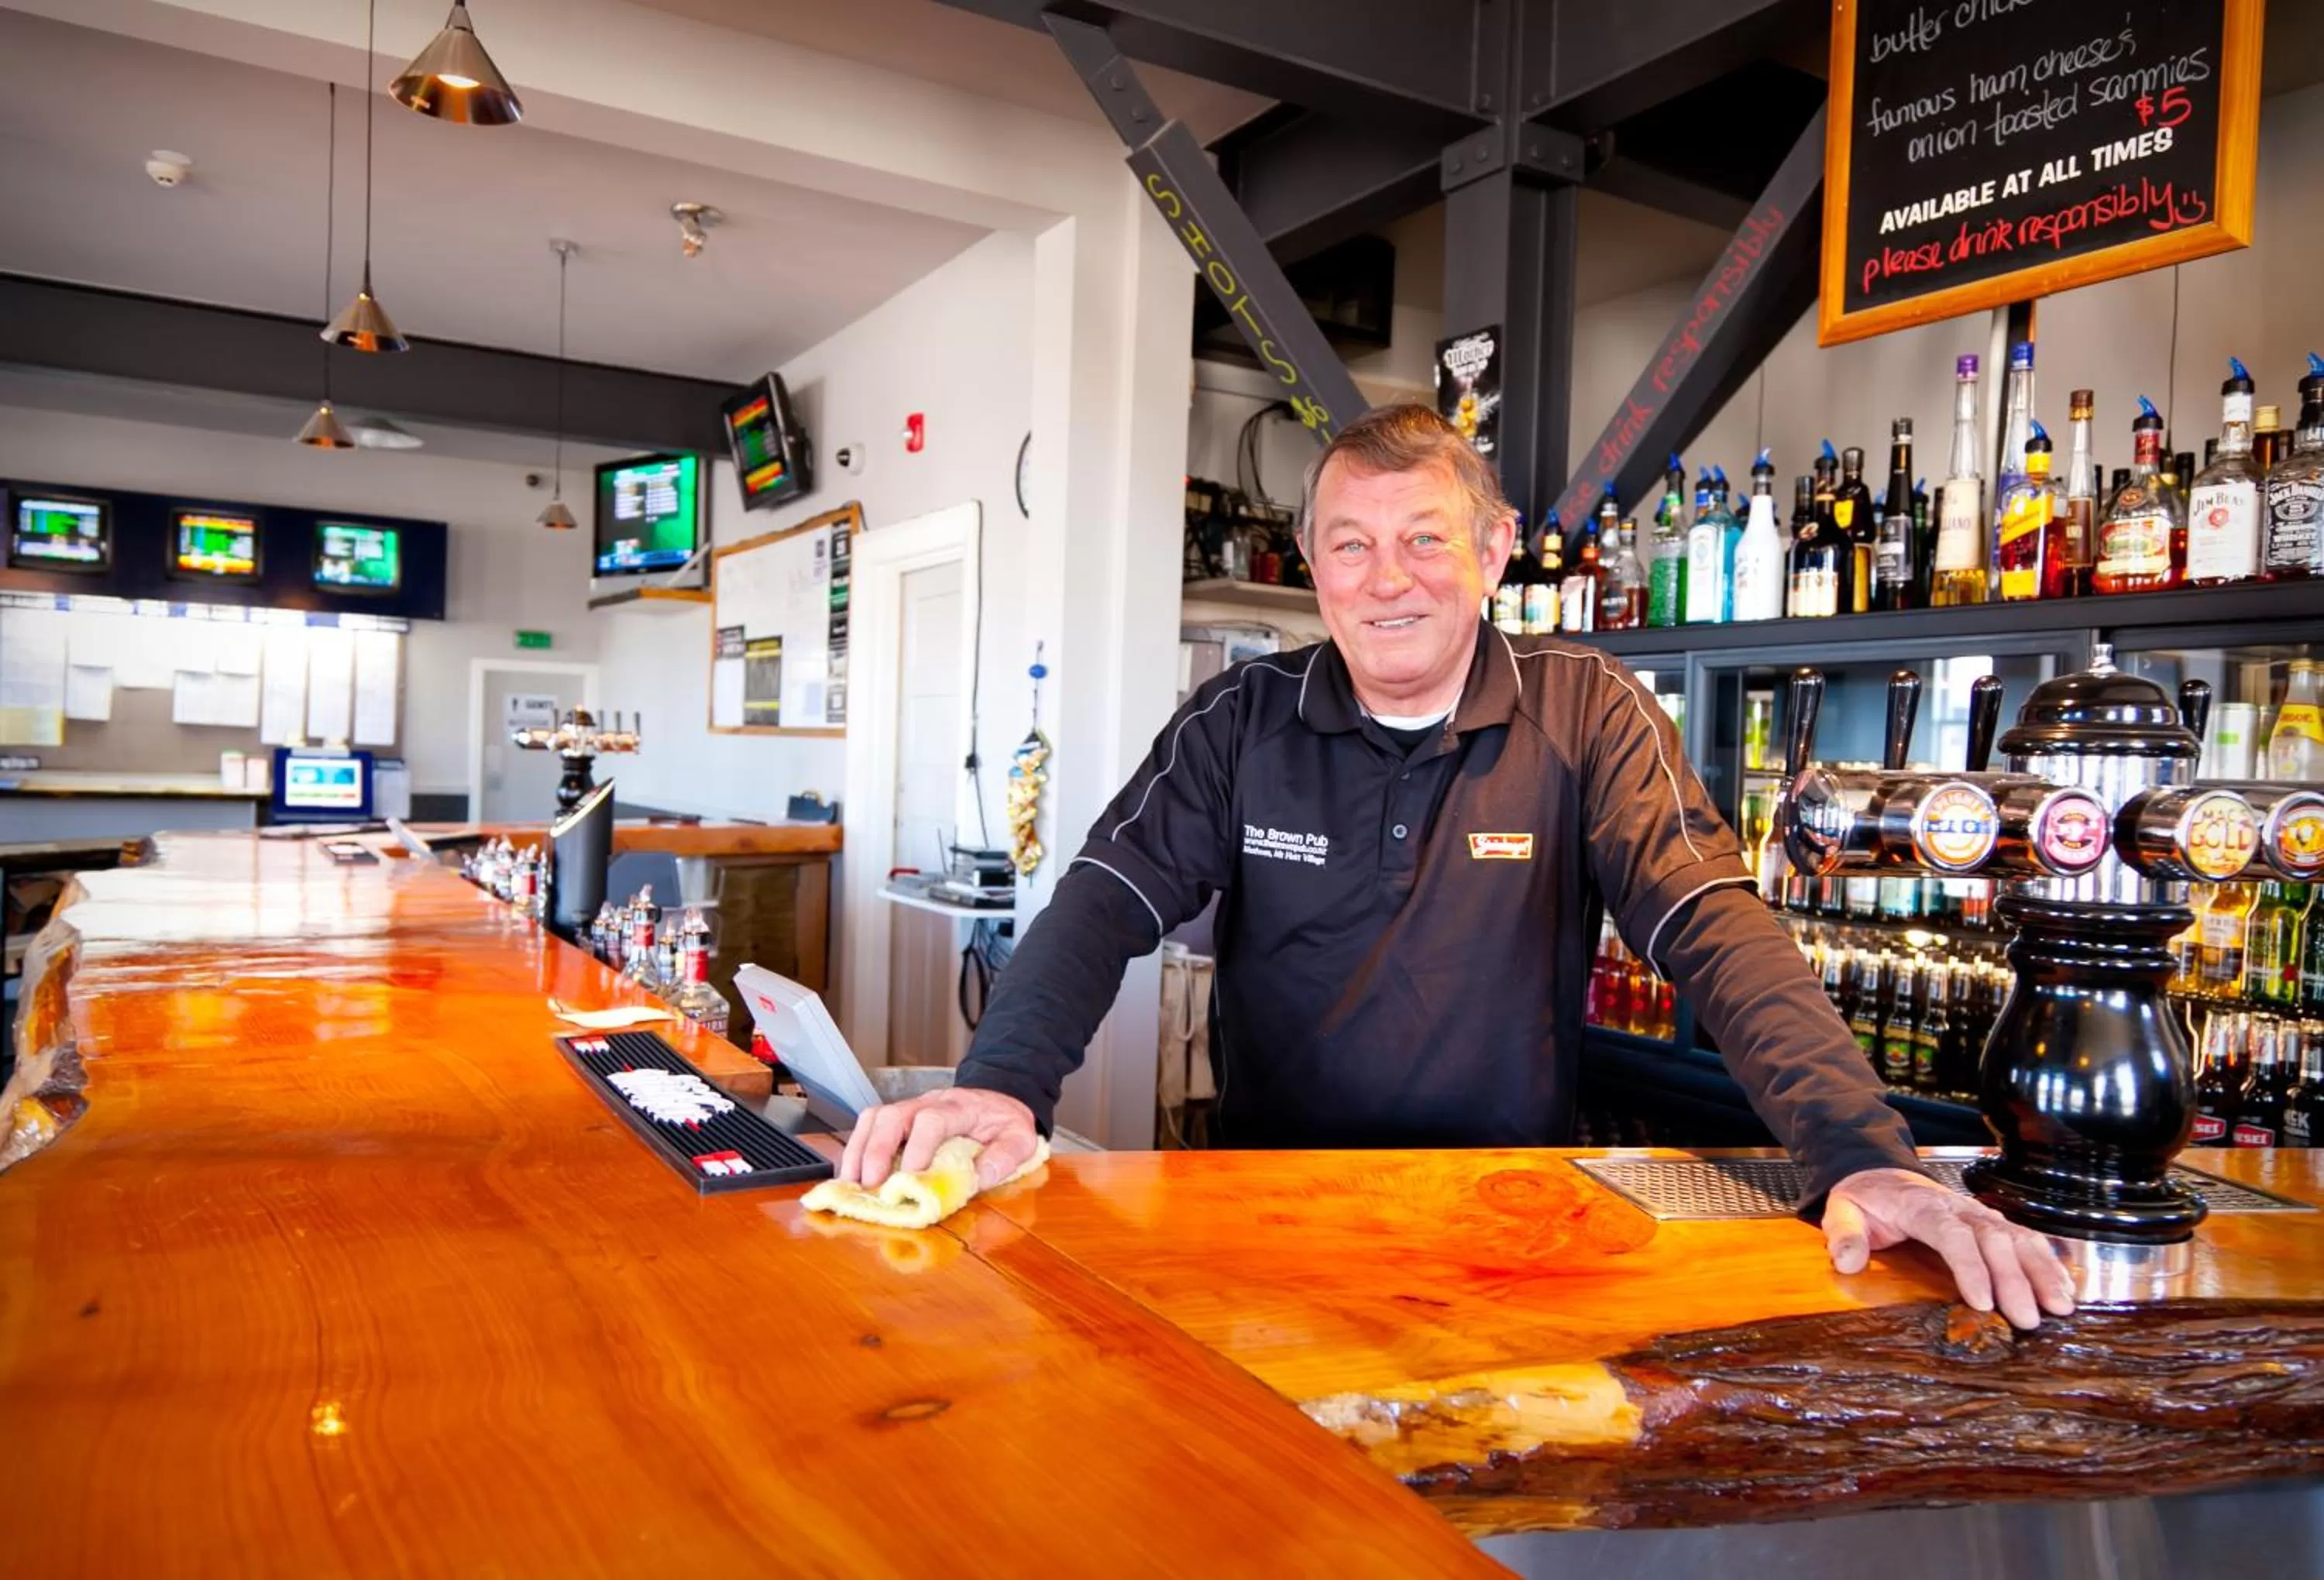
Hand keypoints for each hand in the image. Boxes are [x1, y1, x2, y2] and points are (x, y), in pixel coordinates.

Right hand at [838, 1086, 1038, 1190]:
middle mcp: (928, 1103)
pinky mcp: (898, 1118)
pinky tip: (851, 1175)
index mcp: (960, 1108)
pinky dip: (855, 1150)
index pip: (932, 1120)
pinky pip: (868, 1126)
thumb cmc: (1005, 1122)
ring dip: (858, 1151)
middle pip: (891, 1115)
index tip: (911, 1176)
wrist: (998, 1098)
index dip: (918, 1147)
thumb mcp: (1021, 1139)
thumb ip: (1004, 1158)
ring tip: (851, 1184)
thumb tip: (978, 1179)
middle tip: (870, 1185)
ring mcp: (909, 1108)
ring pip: (873, 1118)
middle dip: (876, 1151)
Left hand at [1822, 1167, 2076, 1329]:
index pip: (1951, 1234)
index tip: (1982, 1301)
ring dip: (2042, 1271)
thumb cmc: (1866, 1199)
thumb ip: (1843, 1234)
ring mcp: (1981, 1214)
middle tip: (2028, 1319)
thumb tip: (1848, 1262)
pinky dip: (2048, 1263)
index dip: (1970, 1266)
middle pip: (1994, 1240)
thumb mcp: (1841, 1211)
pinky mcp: (1994, 1224)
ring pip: (2018, 1238)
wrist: (1881, 1174)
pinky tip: (2065, 1289)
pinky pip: (2027, 1239)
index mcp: (1922, 1206)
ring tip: (2061, 1307)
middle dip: (2014, 1279)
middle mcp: (1959, 1208)